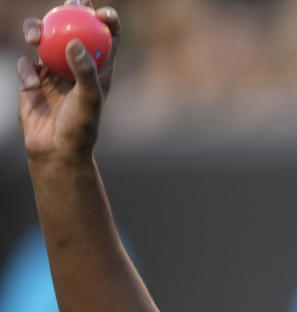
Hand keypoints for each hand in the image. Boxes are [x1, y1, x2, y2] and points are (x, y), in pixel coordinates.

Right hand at [17, 1, 120, 161]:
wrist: (55, 149)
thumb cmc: (80, 127)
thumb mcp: (89, 99)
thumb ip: (85, 71)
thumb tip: (75, 41)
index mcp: (99, 68)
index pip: (107, 37)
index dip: (106, 20)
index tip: (100, 12)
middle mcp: (77, 65)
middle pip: (74, 28)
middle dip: (69, 12)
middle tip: (66, 6)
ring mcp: (54, 70)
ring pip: (45, 38)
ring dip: (36, 30)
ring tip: (33, 38)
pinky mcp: (33, 79)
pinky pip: (25, 63)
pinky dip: (25, 70)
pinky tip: (31, 86)